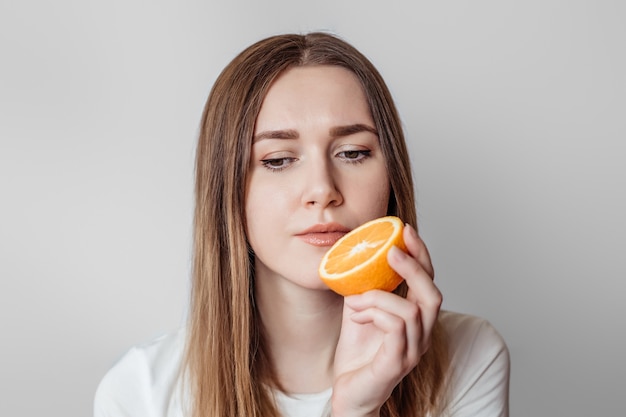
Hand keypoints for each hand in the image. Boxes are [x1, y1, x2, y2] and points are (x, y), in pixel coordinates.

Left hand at [331, 224, 441, 416]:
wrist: (349, 393)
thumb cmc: (358, 354)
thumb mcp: (359, 311)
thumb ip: (363, 287)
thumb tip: (353, 256)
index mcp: (416, 319)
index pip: (428, 282)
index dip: (421, 255)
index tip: (405, 231)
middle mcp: (421, 334)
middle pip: (432, 294)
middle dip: (414, 266)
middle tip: (391, 250)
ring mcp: (412, 350)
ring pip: (412, 310)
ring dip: (378, 297)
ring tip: (355, 300)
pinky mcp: (397, 363)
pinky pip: (396, 328)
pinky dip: (374, 313)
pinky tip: (356, 315)